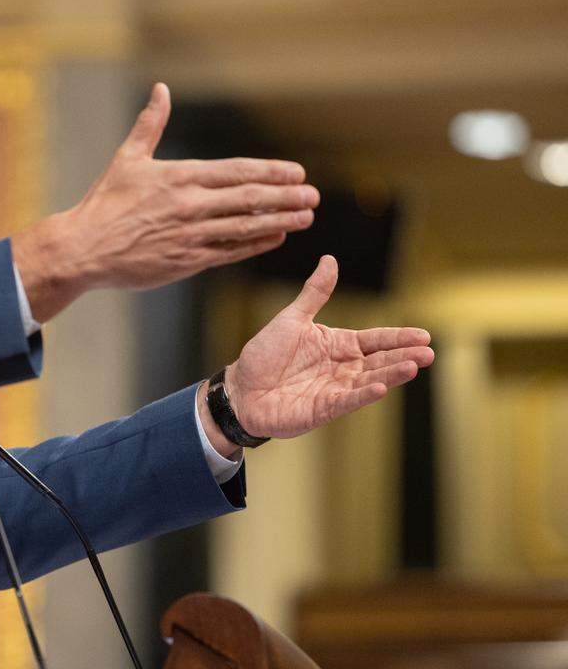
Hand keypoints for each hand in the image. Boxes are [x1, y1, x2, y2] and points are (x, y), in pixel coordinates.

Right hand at [13, 83, 319, 321]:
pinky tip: (275, 237)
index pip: (236, 172)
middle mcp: (190, 205)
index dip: (271, 172)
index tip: (296, 173)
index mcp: (179, 176)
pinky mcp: (186, 261)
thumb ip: (150, 124)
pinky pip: (229, 252)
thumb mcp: (126, 158)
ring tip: (306, 217)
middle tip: (314, 195)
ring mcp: (190, 234)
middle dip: (286, 196)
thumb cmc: (103, 203)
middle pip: (249, 198)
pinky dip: (255, 244)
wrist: (83, 248)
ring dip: (280, 220)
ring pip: (246, 226)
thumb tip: (160, 89)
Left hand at [226, 255, 433, 439]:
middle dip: (404, 357)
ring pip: (370, 380)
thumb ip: (315, 293)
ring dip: (392, 374)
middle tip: (429, 353)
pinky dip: (365, 394)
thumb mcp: (292, 318)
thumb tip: (330, 259)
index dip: (398, 338)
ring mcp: (335, 389)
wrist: (240, 388)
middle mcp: (341, 367)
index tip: (424, 335)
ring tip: (413, 366)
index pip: (375, 339)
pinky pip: (348, 400)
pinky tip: (383, 387)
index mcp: (337, 344)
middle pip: (379, 361)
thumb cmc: (264, 354)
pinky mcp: (323, 408)